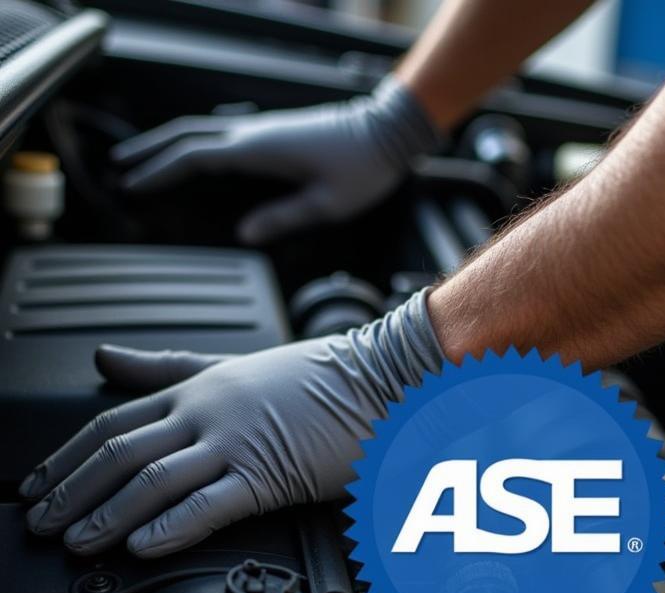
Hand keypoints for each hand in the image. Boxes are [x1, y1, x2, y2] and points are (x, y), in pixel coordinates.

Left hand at [19, 291, 442, 557]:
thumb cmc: (315, 378)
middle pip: (119, 453)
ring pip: (154, 479)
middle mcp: (205, 413)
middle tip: (40, 523)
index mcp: (196, 390)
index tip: (37, 486)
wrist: (377, 380)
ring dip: (108, 514)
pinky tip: (144, 544)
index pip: (111, 423)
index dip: (66, 459)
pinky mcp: (270, 473)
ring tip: (79, 543)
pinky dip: (171, 525)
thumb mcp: (228, 365)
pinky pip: (210, 503)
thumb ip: (164, 366)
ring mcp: (236, 442)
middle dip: (73, 492)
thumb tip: (106, 358)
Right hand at [111, 76, 441, 243]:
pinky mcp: (273, 131)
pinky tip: (193, 157)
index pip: (194, 158)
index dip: (159, 172)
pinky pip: (222, 135)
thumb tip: (243, 235)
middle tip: (120, 166)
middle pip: (187, 136)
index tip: (133, 184)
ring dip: (170, 144)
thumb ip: (282, 218)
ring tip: (145, 159)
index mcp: (258, 150)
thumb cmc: (362, 169)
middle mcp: (253, 133)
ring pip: (202, 131)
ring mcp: (262, 128)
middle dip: (151, 151)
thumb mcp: (325, 205)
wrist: (386, 132)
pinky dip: (196, 144)